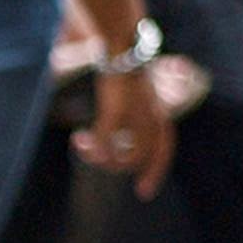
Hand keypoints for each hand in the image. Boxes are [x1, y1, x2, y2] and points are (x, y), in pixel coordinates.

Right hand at [72, 70, 174, 200]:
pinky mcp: (116, 112)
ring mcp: (136, 117)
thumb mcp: (135, 94)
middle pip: (141, 159)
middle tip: (94, 160)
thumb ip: (133, 115)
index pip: (163, 151)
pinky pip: (104, 142)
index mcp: (160, 115)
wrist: (123, 48)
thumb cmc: (126, 70)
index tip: (143, 193)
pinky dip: (92, 147)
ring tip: (80, 143)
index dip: (155, 173)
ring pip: (123, 156)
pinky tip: (79, 139)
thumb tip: (119, 132)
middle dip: (117, 167)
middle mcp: (154, 119)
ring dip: (100, 157)